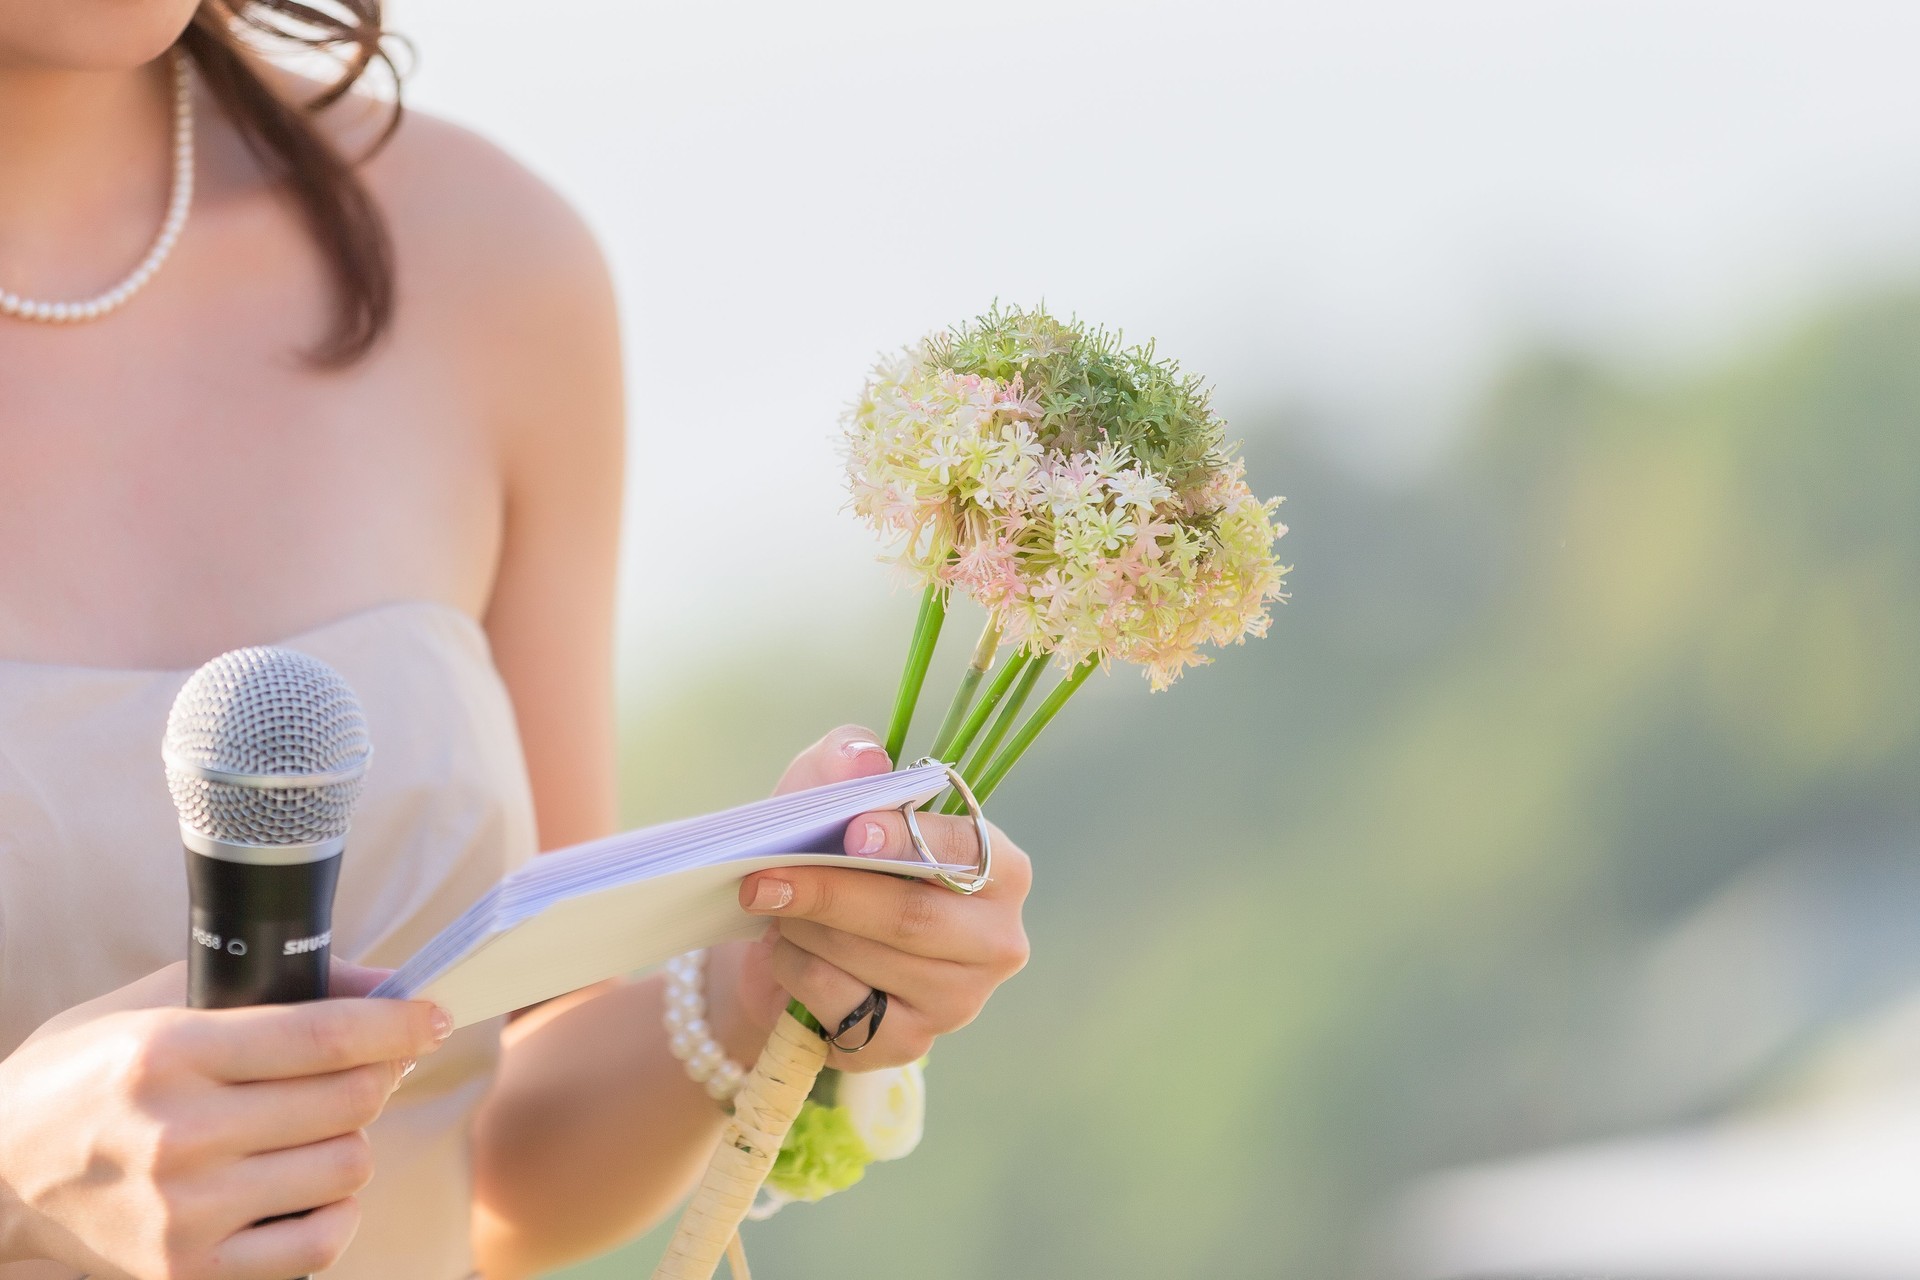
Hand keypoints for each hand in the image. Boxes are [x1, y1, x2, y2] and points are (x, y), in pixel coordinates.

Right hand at [0, 959, 451, 1278]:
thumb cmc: (82, 1076)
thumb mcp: (155, 1005)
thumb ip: (268, 987)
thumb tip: (380, 981)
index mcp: (170, 1054)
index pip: (324, 1036)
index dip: (396, 1022)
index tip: (432, 1014)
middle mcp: (182, 1134)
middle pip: (350, 1099)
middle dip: (376, 1074)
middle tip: (363, 1068)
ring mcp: (188, 1211)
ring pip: (347, 1165)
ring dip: (350, 1140)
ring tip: (315, 1129)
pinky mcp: (190, 1271)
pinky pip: (321, 1242)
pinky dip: (333, 1211)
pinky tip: (306, 1189)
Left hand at [722, 725, 1031, 1070]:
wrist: (790, 939)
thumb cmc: (828, 852)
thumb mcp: (828, 790)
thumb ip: (846, 758)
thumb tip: (863, 761)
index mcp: (1001, 868)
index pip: (964, 852)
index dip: (906, 841)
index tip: (850, 832)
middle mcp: (997, 940)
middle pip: (912, 918)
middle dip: (830, 894)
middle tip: (765, 879)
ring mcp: (959, 1001)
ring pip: (870, 962)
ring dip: (806, 931)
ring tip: (775, 906)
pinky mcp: (910, 1043)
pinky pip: (843, 1008)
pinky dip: (799, 973)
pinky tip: (790, 954)